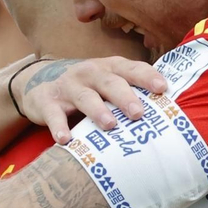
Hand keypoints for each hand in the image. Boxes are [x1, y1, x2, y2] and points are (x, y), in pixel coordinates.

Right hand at [12, 57, 168, 143]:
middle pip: (110, 82)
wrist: (39, 86)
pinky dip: (58, 127)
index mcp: (109, 68)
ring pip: (85, 97)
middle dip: (125, 97)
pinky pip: (54, 114)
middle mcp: (90, 73)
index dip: (147, 77)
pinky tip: (66, 140)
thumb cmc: (87, 89)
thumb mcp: (107, 84)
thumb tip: (168, 113)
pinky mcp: (47, 101)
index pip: (131, 69)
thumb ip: (130, 92)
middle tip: (139, 113)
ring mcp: (68, 86)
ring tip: (110, 125)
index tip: (163, 89)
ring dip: (98, 110)